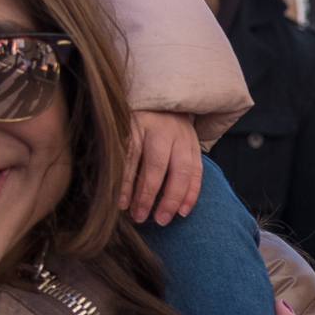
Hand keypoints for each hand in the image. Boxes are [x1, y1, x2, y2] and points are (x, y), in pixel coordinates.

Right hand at [124, 111, 203, 225]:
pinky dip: (125, 180)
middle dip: (166, 199)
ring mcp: (151, 129)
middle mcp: (174, 135)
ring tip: (136, 214)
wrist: (145, 93)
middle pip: (175, 171)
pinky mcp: (130, 125)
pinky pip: (128, 157)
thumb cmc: (164, 128)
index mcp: (189, 142)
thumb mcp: (180, 144)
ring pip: (151, 166)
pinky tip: (121, 197)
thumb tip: (181, 207)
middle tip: (157, 220)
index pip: (193, 172)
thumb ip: (183, 168)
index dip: (188, 196)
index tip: (179, 215)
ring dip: (143, 194)